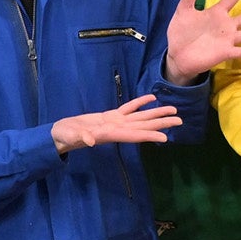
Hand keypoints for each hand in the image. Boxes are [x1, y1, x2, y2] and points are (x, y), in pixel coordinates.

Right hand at [52, 94, 181, 152]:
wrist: (60, 134)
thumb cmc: (64, 137)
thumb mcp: (71, 137)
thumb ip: (81, 138)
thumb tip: (91, 140)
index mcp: (110, 134)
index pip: (134, 135)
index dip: (150, 135)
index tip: (166, 137)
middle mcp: (117, 129)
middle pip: (143, 126)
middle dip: (161, 124)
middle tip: (180, 120)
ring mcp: (115, 122)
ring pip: (139, 117)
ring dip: (156, 113)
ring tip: (173, 109)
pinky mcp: (110, 116)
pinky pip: (128, 108)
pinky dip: (140, 103)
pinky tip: (151, 98)